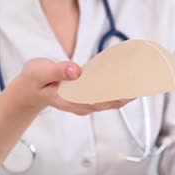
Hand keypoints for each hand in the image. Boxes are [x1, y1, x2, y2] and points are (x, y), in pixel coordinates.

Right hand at [12, 58, 132, 114]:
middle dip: (127, 95)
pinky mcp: (87, 96)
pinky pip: (106, 94)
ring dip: (126, 92)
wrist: (29, 90)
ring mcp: (85, 102)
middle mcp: (81, 105)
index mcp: (71, 100)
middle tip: (145, 84)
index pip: (98, 102)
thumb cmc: (34, 81)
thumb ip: (57, 70)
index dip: (117, 98)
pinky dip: (118, 88)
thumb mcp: (40, 71)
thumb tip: (76, 71)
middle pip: (110, 103)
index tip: (132, 92)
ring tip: (142, 82)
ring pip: (110, 100)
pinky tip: (128, 80)